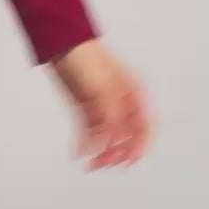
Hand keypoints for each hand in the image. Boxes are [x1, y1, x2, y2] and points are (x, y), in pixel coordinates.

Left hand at [49, 39, 153, 169]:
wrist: (62, 45)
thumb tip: (112, 141)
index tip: (128, 160)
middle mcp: (122, 103)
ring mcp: (104, 107)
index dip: (140, 146)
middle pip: (126, 137)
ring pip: (107, 138)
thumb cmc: (87, 59)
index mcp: (135, 94)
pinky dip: (84, 144)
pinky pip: (88, 132)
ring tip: (89, 163)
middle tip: (102, 163)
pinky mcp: (86, 109)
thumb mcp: (104, 89)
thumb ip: (112, 116)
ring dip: (100, 153)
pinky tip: (77, 153)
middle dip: (116, 153)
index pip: (146, 127)